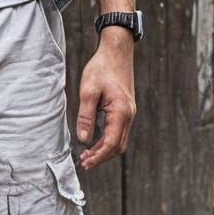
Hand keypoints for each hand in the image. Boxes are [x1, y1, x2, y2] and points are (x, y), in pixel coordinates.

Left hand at [75, 32, 136, 169]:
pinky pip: (119, 131)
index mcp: (121, 112)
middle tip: (84, 162)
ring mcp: (129, 112)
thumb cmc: (102, 68)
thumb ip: (86, 117)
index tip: (85, 163)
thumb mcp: (88, 91)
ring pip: (119, 140)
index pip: (111, 143)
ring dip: (104, 150)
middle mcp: (128, 115)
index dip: (98, 156)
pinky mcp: (126, 109)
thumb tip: (84, 139)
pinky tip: (95, 141)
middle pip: (117, 146)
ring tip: (87, 154)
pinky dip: (108, 140)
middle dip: (101, 157)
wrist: (117, 51)